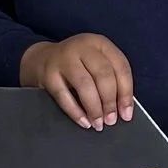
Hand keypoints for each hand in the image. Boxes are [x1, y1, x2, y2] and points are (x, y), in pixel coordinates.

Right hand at [20, 34, 134, 128]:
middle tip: (111, 120)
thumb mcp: (96, 64)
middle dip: (110, 101)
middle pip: (103, 75)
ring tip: (98, 123)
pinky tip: (84, 122)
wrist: (42, 59)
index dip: (126, 93)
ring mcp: (64, 58)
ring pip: (84, 84)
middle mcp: (82, 47)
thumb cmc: (78, 65)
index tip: (126, 114)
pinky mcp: (48, 73)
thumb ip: (111, 80)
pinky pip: (64, 95)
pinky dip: (75, 112)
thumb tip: (123, 110)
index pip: (120, 67)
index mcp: (100, 43)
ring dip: (94, 108)